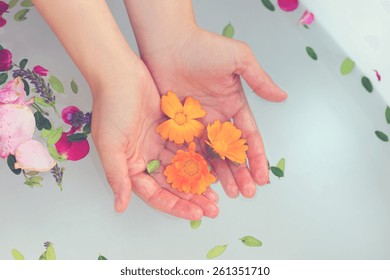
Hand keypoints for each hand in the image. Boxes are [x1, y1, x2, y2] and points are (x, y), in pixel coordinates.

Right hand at [91, 58, 217, 218]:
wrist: (121, 72)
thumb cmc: (111, 106)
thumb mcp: (110, 145)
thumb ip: (118, 176)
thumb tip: (120, 207)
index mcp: (131, 166)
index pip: (155, 194)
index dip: (175, 206)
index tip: (196, 213)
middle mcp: (146, 158)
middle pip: (172, 185)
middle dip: (191, 198)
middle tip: (213, 209)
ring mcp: (159, 143)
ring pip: (183, 168)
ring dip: (198, 181)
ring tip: (217, 194)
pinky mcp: (170, 129)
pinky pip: (188, 148)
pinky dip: (200, 158)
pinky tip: (215, 167)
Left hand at [139, 27, 287, 197]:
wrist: (169, 43)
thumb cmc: (203, 47)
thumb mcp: (238, 59)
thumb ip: (259, 80)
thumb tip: (281, 97)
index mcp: (233, 106)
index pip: (248, 137)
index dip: (257, 157)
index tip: (262, 177)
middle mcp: (216, 118)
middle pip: (231, 152)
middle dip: (241, 173)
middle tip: (246, 193)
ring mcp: (197, 124)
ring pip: (211, 156)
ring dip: (221, 175)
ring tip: (228, 193)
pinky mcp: (178, 126)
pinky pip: (188, 149)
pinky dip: (195, 165)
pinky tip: (202, 180)